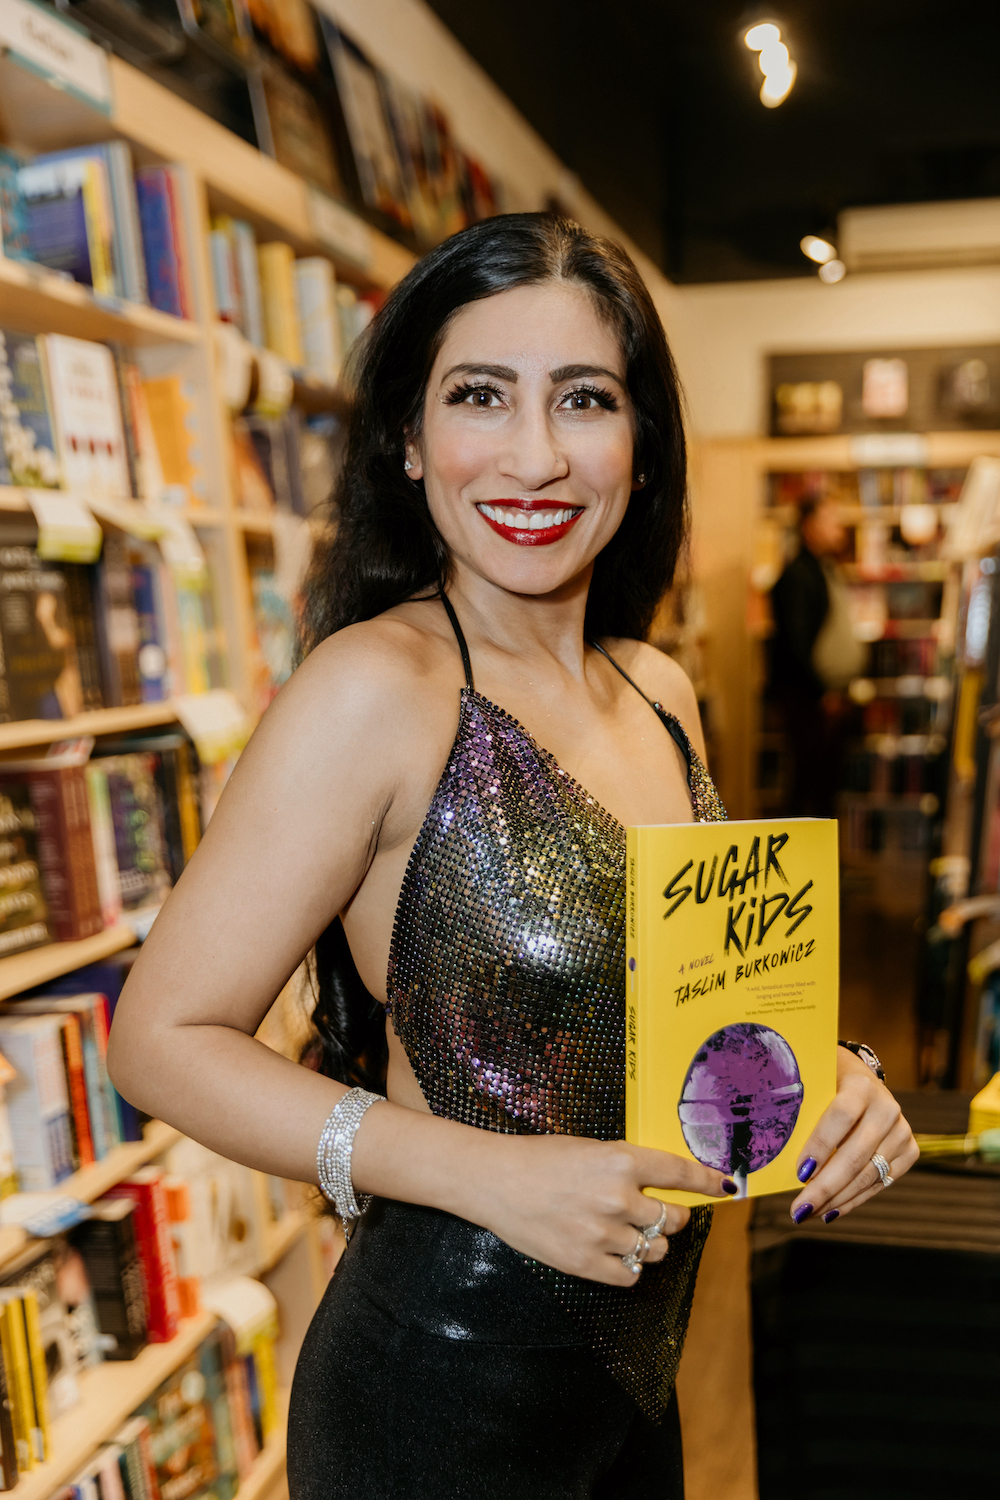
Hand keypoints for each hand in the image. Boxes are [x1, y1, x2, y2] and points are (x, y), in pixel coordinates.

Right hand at [476, 1134, 734, 1286]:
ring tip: (624, 1232)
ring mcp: (603, 1234)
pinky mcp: (586, 1263)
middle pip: (675, 1219)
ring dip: (649, 1243)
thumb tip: (666, 1183)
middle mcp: (618, 1197)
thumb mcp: (590, 1148)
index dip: (707, 1181)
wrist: (495, 1181)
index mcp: (620, 1160)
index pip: (680, 1174)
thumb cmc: (540, 1158)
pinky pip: (631, 1275)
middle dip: (673, 1218)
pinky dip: (628, 1266)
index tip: (724, 1186)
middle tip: (657, 1214)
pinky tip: (612, 1251)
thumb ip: (627, 1166)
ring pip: (656, 1250)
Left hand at [789, 1048, 917, 1225]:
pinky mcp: (909, 1151)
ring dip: (836, 1199)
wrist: (863, 1078)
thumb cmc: (827, 1083)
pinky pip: (879, 1183)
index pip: (842, 1116)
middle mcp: (886, 1108)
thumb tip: (778, 1151)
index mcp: (861, 1084)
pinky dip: (853, 1200)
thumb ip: (803, 1110)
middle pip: (855, 1154)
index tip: (800, 1172)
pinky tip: (831, 1211)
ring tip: (809, 1213)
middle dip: (825, 1187)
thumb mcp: (815, 1084)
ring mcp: (901, 1132)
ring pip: (867, 1175)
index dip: (821, 1145)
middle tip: (799, 1210)